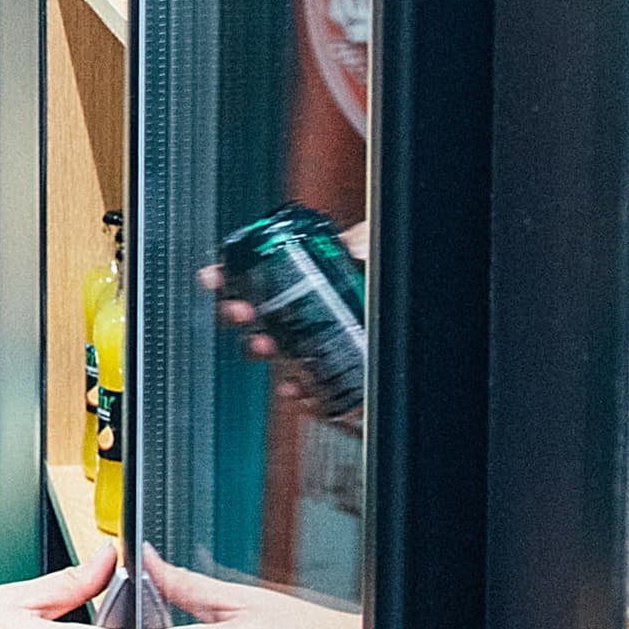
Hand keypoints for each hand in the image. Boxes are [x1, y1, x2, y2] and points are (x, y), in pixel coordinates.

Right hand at [202, 220, 368, 422]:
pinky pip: (300, 382)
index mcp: (302, 274)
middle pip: (253, 313)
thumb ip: (361, 242)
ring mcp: (310, 339)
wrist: (417, 313)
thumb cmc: (384, 275)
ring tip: (265, 346)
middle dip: (237, 313)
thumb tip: (355, 245)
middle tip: (241, 311)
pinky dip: (293, 387)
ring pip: (271, 348)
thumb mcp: (373, 247)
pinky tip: (294, 386)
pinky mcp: (325, 370)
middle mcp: (299, 308)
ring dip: (259, 348)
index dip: (227, 275)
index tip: (212, 278)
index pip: (255, 272)